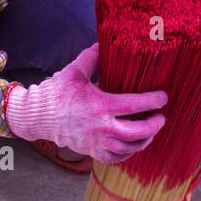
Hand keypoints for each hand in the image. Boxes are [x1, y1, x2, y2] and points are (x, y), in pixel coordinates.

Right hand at [5, 43, 166, 163]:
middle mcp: (101, 127)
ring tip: (151, 131)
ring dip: (145, 140)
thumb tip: (103, 42)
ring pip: (130, 148)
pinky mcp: (91, 151)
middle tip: (161, 117)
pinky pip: (116, 158)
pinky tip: (134, 144)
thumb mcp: (74, 71)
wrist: (37, 116)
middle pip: (138, 132)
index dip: (153, 101)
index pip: (135, 105)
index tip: (163, 97)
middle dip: (155, 125)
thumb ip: (92, 57)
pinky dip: (128, 153)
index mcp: (100, 105)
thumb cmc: (55, 93)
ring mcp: (97, 142)